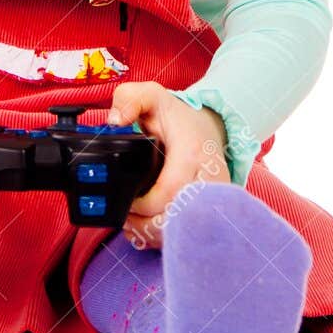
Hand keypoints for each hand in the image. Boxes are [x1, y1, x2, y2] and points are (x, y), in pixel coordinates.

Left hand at [108, 80, 229, 250]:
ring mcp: (216, 197)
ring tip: (135, 223)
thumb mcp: (152, 95)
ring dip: (156, 234)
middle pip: (180, 219)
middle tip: (128, 219)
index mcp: (193, 152)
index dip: (144, 205)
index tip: (129, 203)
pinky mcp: (215, 210)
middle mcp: (210, 178)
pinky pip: (193, 233)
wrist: (209, 128)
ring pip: (187, 231)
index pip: (170, 192)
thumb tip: (116, 121)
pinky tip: (150, 228)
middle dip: (148, 226)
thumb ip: (129, 99)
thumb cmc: (178, 118)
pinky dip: (168, 237)